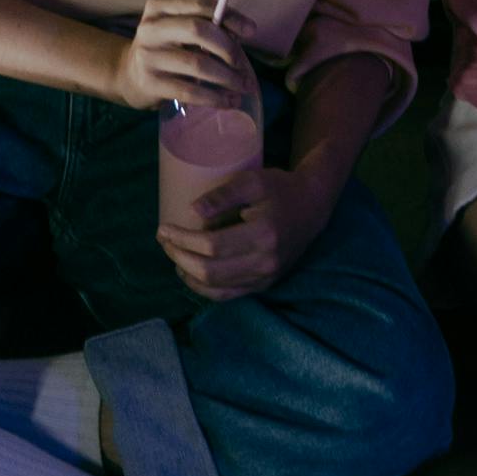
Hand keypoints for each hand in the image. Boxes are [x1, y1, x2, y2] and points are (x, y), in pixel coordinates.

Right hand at [110, 0, 260, 120]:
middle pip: (197, 30)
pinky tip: (229, 102)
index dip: (228, 15)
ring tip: (244, 86)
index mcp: (159, 6)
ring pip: (197, 64)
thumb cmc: (166, 47)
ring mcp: (148, 57)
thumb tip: (243, 33)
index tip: (251, 30)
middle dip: (228, 48)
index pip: (198, 4)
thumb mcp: (178, 29)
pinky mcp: (150, 84)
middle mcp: (150, 28)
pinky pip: (190, 92)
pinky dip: (215, 98)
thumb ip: (206, 25)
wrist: (129, 75)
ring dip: (227, 77)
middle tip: (243, 65)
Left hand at [157, 159, 333, 301]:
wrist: (313, 206)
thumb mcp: (254, 180)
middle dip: (180, 257)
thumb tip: (193, 210)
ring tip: (174, 256)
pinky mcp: (265, 283)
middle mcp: (266, 262)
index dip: (183, 239)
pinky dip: (205, 289)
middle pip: (210, 271)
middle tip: (164, 241)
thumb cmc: (281, 189)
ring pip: (217, 288)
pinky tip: (190, 274)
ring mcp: (266, 277)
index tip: (163, 228)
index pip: (212, 245)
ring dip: (188, 275)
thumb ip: (224, 194)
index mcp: (263, 234)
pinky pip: (229, 295)